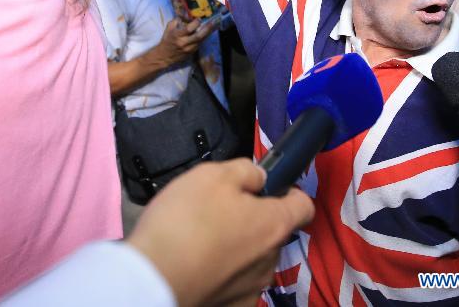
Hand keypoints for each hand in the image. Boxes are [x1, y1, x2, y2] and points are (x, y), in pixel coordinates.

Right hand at [127, 159, 314, 305]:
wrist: (154, 277)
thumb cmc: (186, 221)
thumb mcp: (212, 175)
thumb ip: (245, 171)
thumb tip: (259, 178)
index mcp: (273, 224)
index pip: (303, 205)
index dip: (288, 191)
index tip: (266, 187)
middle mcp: (271, 260)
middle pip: (273, 232)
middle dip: (252, 220)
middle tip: (217, 210)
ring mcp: (253, 288)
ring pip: (253, 259)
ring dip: (237, 248)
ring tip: (202, 239)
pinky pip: (236, 283)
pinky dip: (223, 273)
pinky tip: (199, 264)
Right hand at [151, 18, 216, 67]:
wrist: (164, 56)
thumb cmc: (166, 40)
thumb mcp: (169, 28)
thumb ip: (177, 20)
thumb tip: (187, 16)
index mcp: (177, 36)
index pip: (189, 29)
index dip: (195, 23)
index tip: (199, 19)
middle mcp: (184, 43)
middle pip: (198, 36)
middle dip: (207, 29)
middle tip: (213, 22)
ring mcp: (189, 49)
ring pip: (201, 41)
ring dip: (208, 33)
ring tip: (214, 27)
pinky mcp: (192, 53)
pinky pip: (200, 44)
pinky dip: (204, 38)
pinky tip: (207, 33)